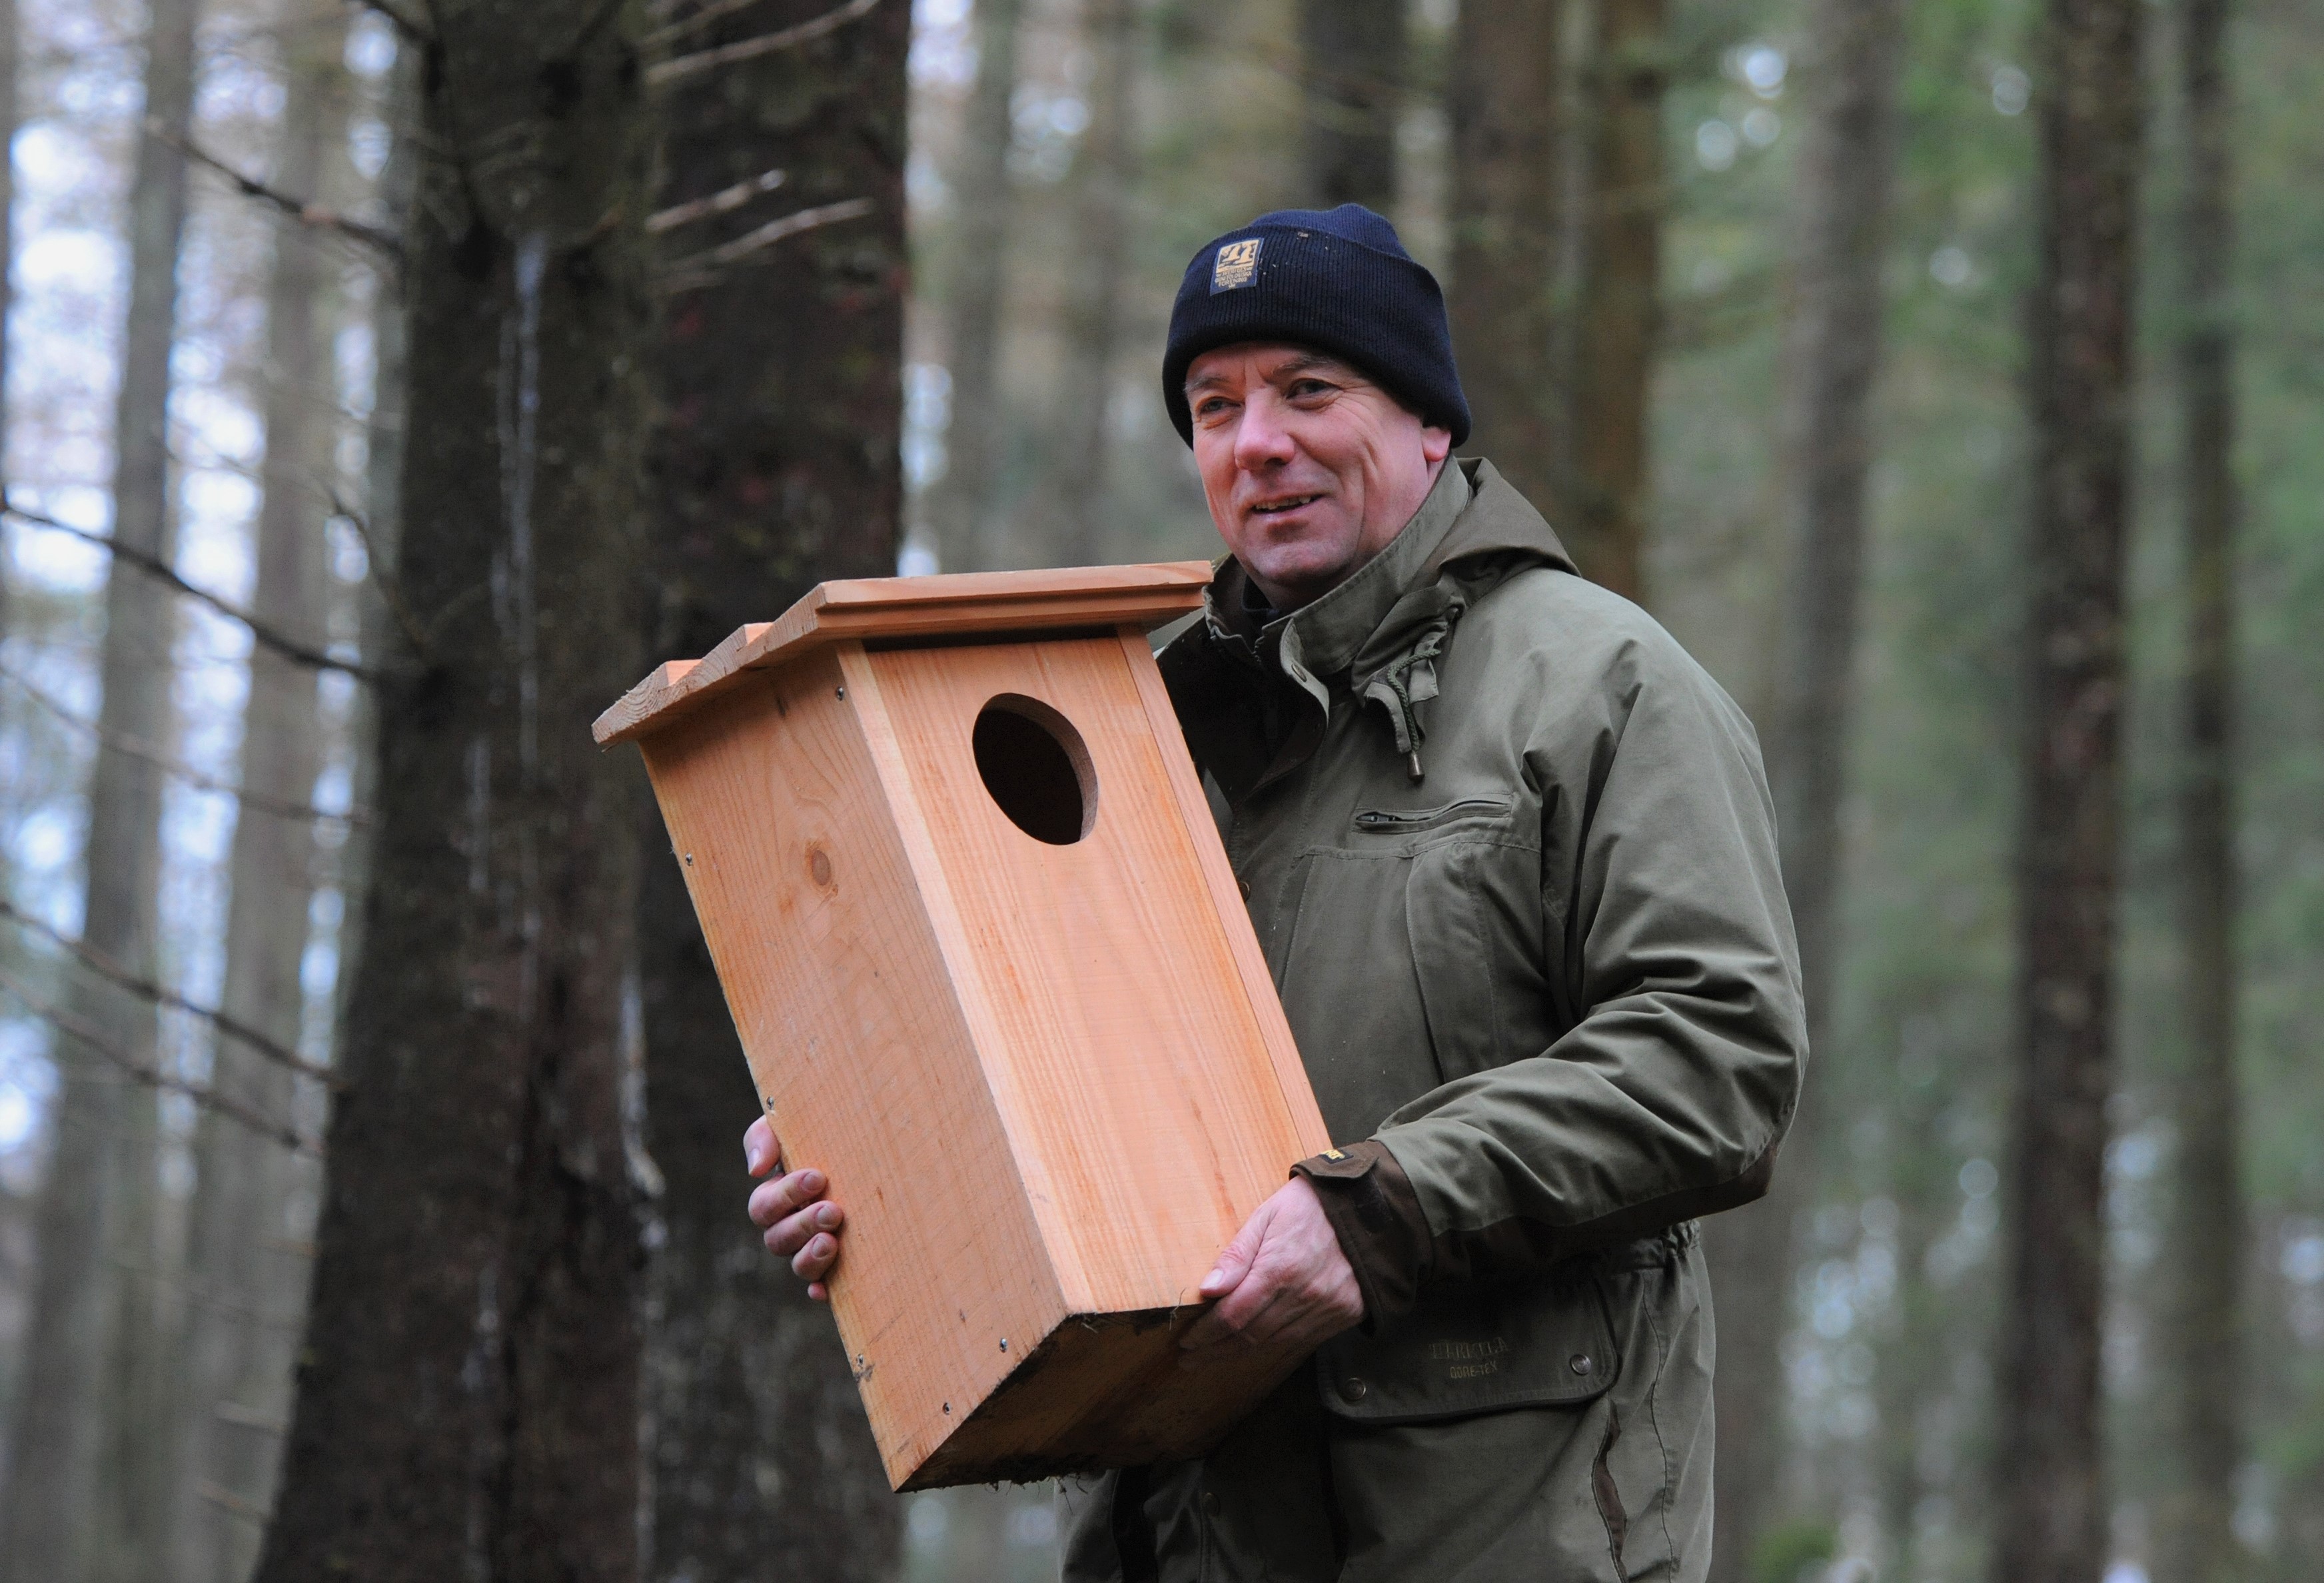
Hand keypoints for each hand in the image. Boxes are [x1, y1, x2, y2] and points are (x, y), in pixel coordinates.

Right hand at [744, 1114, 843, 1300]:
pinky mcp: (837, 1265)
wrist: (865, 1146)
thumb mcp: (789, 1125)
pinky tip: (825, 1289)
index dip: (786, 1195)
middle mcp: (789, 1228)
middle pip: (778, 1239)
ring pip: (798, 1265)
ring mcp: (812, 1248)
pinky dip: (820, 1288)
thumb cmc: (823, 1133)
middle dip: (803, 1225)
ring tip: (832, 1242)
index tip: (818, 1176)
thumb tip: (756, 1170)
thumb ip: (765, 1137)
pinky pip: (823, 1285)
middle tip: (833, 1210)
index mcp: (775, 1198)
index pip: (764, 1207)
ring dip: (810, 1258)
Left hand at [1178, 1177, 1363, 1361]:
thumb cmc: (1309, 1205)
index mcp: (1279, 1268)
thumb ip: (1237, 1255)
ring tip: (1215, 1357)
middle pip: (1250, 1336)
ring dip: (1241, 1354)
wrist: (1367, 1205)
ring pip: (1274, 1344)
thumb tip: (1207, 1289)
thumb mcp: (1266, 1216)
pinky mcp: (1344, 1314)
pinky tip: (1255, 1348)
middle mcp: (1303, 1295)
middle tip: (1190, 1359)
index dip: (1206, 1334)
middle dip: (1215, 1351)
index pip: (1233, 1315)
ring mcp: (1326, 1308)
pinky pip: (1302, 1340)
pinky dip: (1274, 1347)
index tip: (1187, 1342)